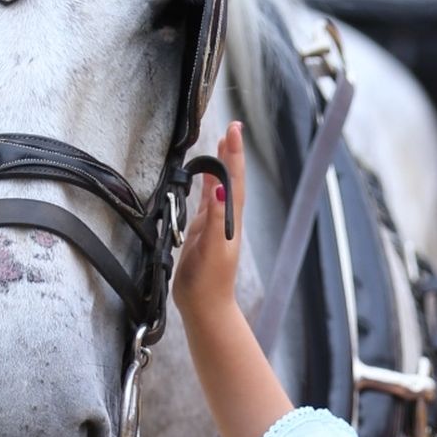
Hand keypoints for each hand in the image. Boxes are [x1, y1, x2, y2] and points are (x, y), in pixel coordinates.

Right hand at [172, 119, 245, 332]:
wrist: (205, 308)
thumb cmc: (209, 284)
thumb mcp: (212, 251)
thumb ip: (216, 220)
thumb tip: (222, 190)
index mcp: (230, 221)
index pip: (234, 181)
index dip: (234, 155)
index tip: (234, 130)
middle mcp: (225, 219)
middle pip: (230, 179)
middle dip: (230, 154)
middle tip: (231, 128)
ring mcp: (215, 226)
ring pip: (219, 188)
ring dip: (220, 166)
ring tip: (220, 144)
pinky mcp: (202, 233)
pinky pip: (206, 202)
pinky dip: (206, 186)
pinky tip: (205, 178)